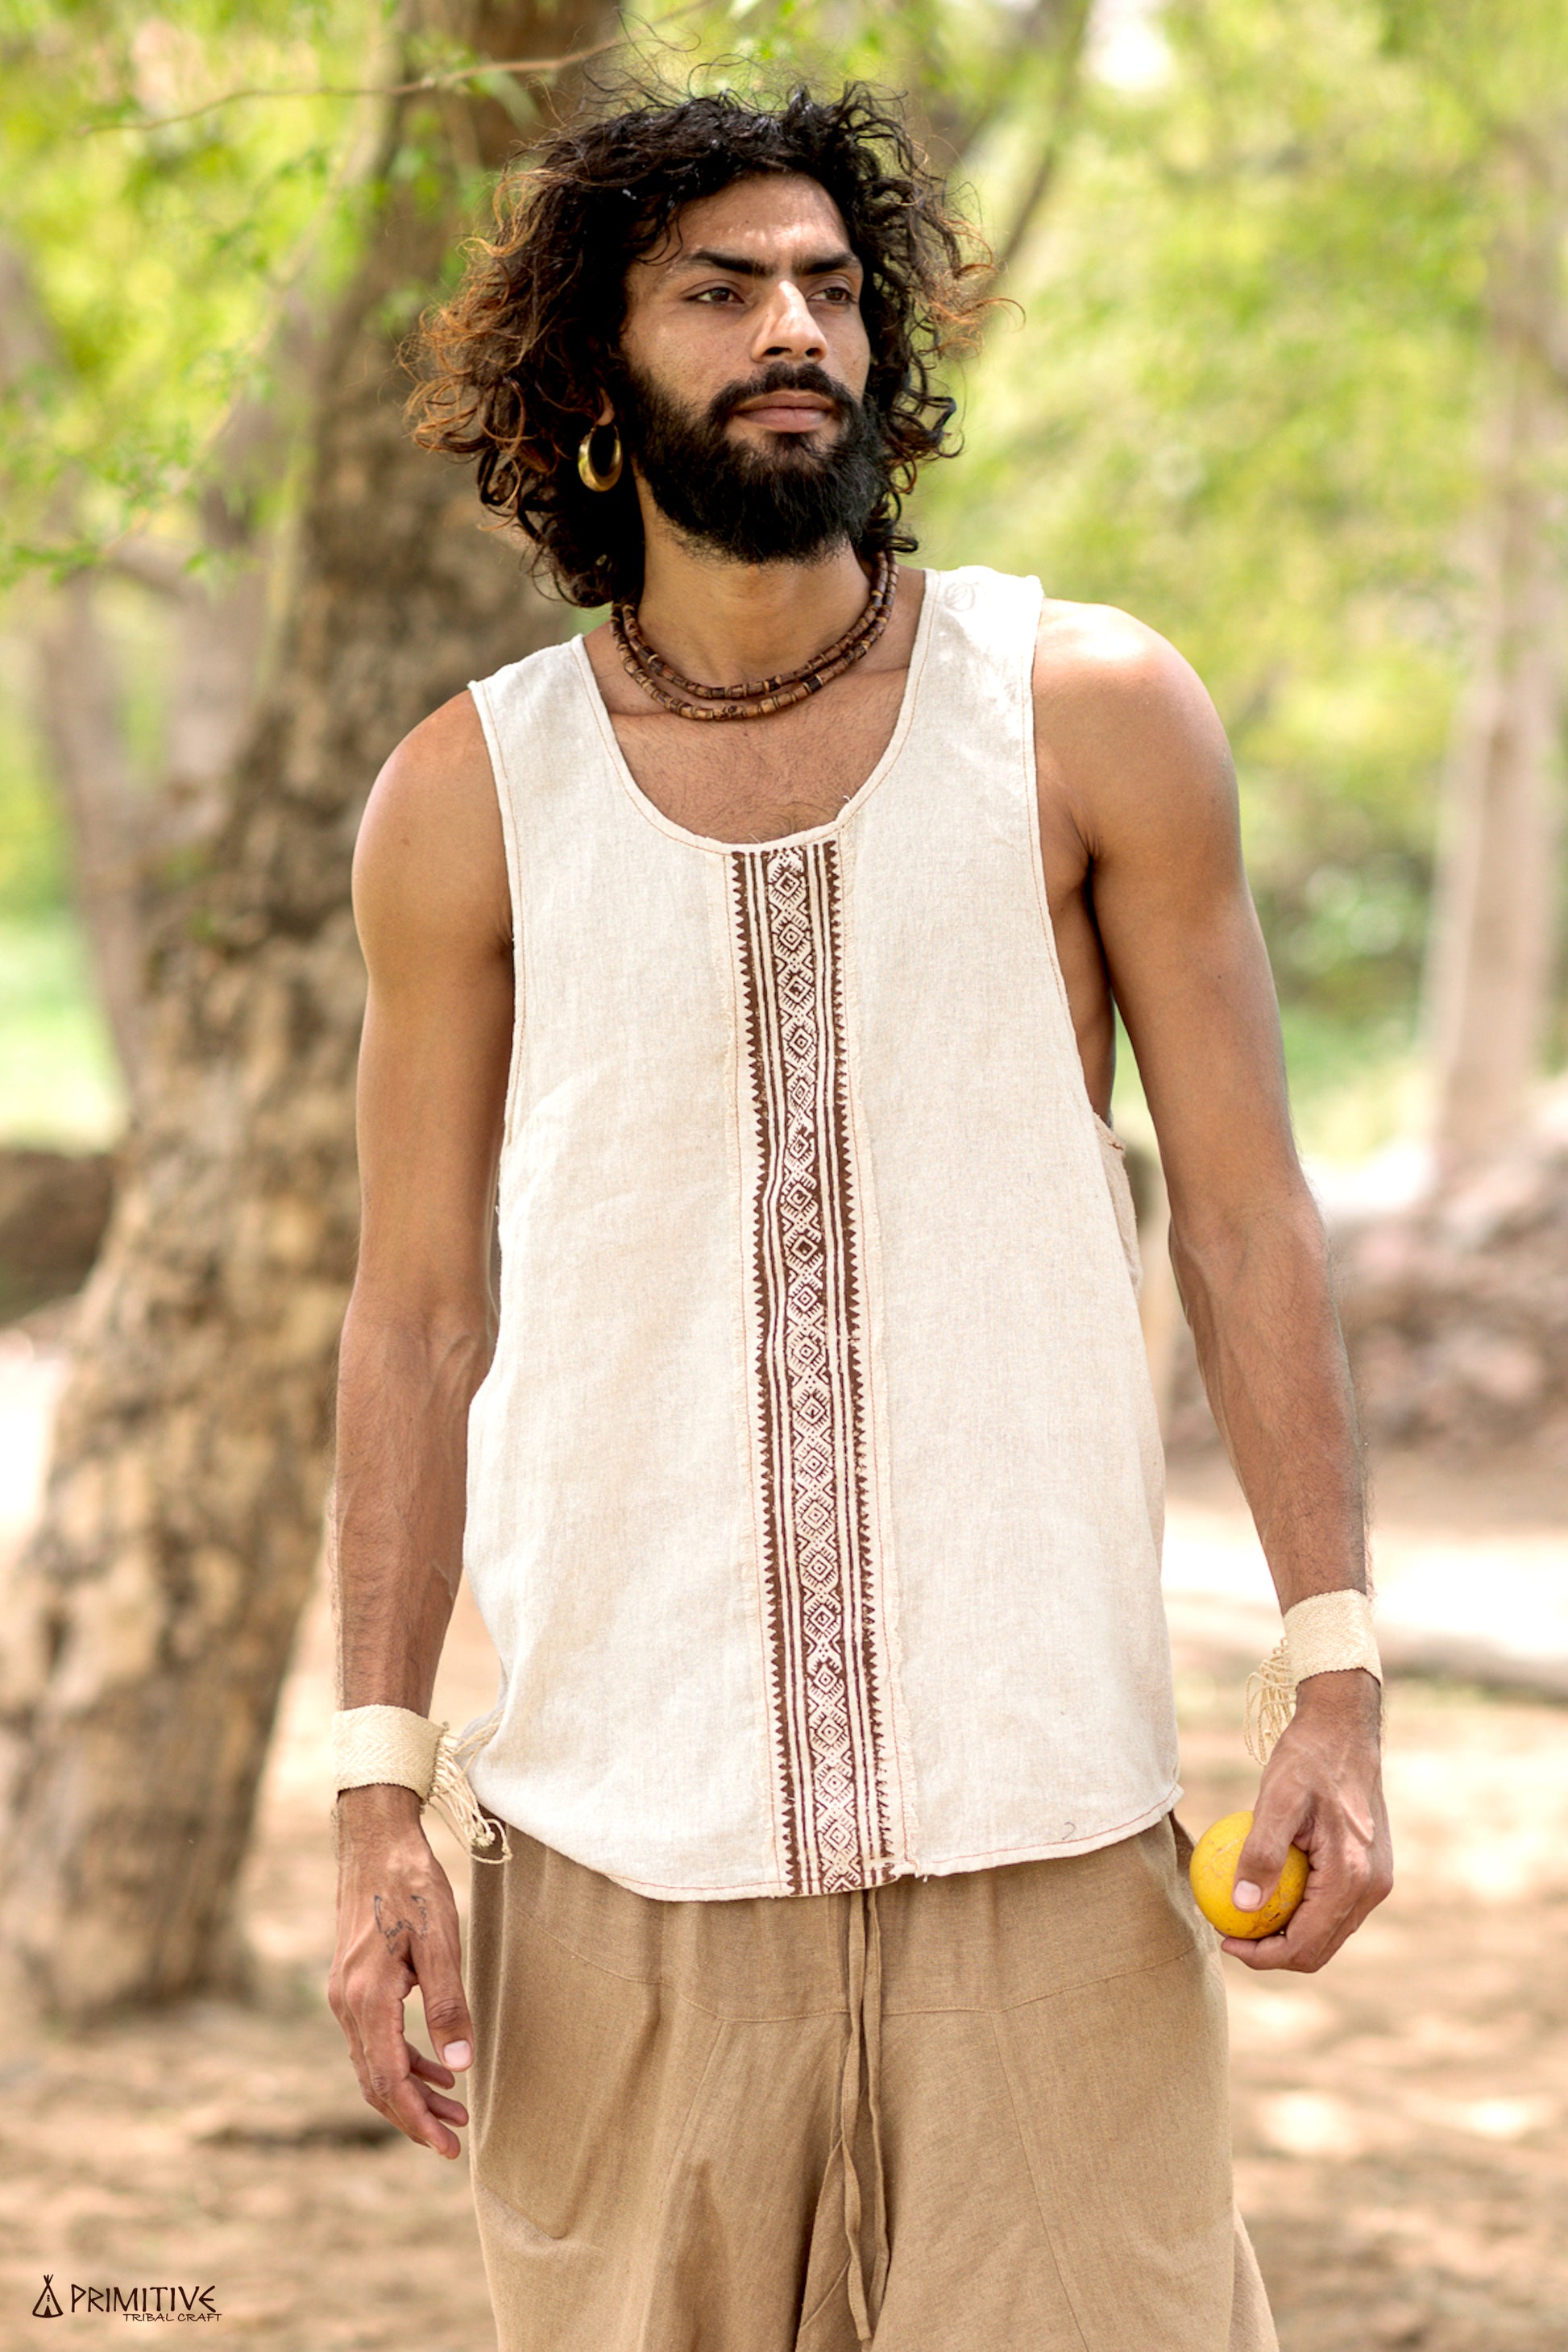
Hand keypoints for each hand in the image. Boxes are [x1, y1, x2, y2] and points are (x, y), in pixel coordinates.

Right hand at [328, 1783, 475, 2156]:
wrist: (375, 1839)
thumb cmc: (412, 1883)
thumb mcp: (441, 1940)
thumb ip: (448, 2004)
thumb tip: (460, 2068)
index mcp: (367, 1999)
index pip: (389, 2081)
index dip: (418, 2120)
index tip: (448, 2147)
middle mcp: (346, 2004)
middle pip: (377, 2082)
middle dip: (416, 2114)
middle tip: (456, 2138)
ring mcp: (345, 1994)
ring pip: (374, 2063)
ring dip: (412, 2089)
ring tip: (456, 2108)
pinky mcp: (352, 1982)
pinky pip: (374, 2038)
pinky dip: (403, 2058)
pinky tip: (436, 2065)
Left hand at [1221, 1668, 1392, 1972]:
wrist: (1344, 1731)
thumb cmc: (1307, 1759)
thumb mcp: (1276, 1799)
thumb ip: (1262, 1854)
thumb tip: (1241, 1906)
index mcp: (1351, 1877)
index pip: (1305, 1945)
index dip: (1262, 1956)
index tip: (1224, 1939)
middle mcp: (1371, 1888)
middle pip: (1318, 1949)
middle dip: (1272, 1953)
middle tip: (1229, 1931)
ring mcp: (1375, 1881)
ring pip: (1327, 1933)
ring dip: (1287, 1934)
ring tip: (1244, 1913)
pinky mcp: (1370, 1871)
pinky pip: (1333, 1908)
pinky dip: (1301, 1912)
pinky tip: (1268, 1890)